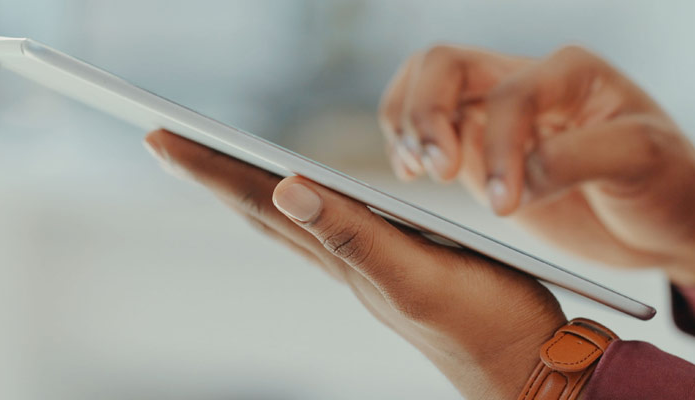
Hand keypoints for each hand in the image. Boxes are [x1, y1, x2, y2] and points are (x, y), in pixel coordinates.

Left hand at [145, 130, 566, 398]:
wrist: (531, 373)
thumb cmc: (489, 328)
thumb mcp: (420, 277)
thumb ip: (357, 236)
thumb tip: (287, 190)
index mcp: (348, 258)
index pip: (264, 204)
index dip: (212, 170)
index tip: (162, 140)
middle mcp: (350, 266)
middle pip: (267, 212)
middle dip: (215, 174)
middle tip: (166, 144)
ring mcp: (373, 273)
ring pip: (295, 224)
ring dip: (251, 191)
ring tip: (217, 167)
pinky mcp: (403, 274)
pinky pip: (333, 234)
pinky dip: (305, 209)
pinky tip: (309, 205)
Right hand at [379, 45, 694, 283]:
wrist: (670, 217)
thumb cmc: (668, 181)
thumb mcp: (644, 161)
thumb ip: (581, 158)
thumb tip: (522, 175)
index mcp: (570, 73)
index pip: (511, 93)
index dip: (502, 146)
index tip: (507, 203)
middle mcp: (527, 81)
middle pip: (446, 65)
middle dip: (427, 114)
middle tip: (436, 172)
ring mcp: (497, 115)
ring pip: (424, 85)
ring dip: (405, 123)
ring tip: (415, 171)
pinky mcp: (481, 151)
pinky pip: (424, 129)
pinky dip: (404, 143)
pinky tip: (411, 175)